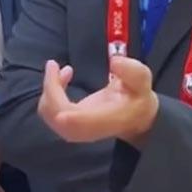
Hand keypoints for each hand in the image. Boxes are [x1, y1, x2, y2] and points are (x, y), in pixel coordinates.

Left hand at [37, 56, 158, 143]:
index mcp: (108, 119)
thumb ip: (132, 71)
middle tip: (54, 64)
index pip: (82, 123)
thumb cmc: (137, 97)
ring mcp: (76, 129)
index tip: (55, 98)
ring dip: (49, 89)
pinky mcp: (68, 125)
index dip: (68, 116)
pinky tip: (62, 78)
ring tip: (61, 69)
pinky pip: (49, 111)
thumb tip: (114, 62)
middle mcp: (89, 129)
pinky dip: (49, 93)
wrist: (134, 117)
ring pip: (49, 114)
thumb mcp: (142, 81)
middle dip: (51, 89)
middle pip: (58, 116)